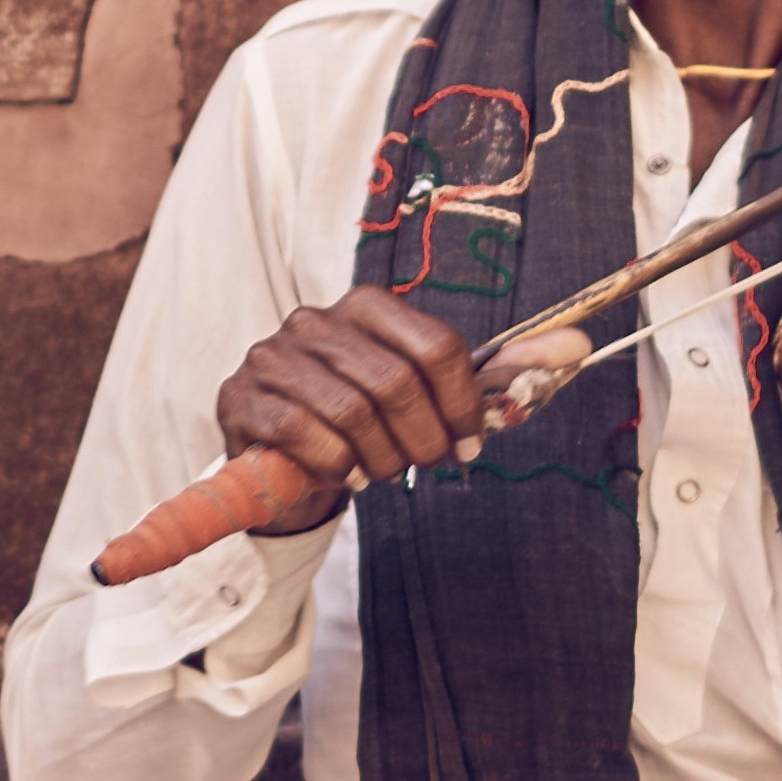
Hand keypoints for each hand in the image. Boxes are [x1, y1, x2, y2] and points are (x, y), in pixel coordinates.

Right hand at [212, 290, 486, 527]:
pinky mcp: (240, 396)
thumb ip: (461, 384)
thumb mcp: (407, 396)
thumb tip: (541, 376)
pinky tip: (347, 475)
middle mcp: (316, 320)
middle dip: (424, 437)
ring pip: (351, 410)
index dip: (463, 403)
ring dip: (381, 456)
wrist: (281, 455)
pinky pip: (300, 431)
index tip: (470, 443)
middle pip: (397, 382)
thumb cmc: (356, 422)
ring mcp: (273, 356)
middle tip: (426, 463)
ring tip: (384, 471)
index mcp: (367, 306)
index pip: (436, 346)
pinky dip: (335, 463)